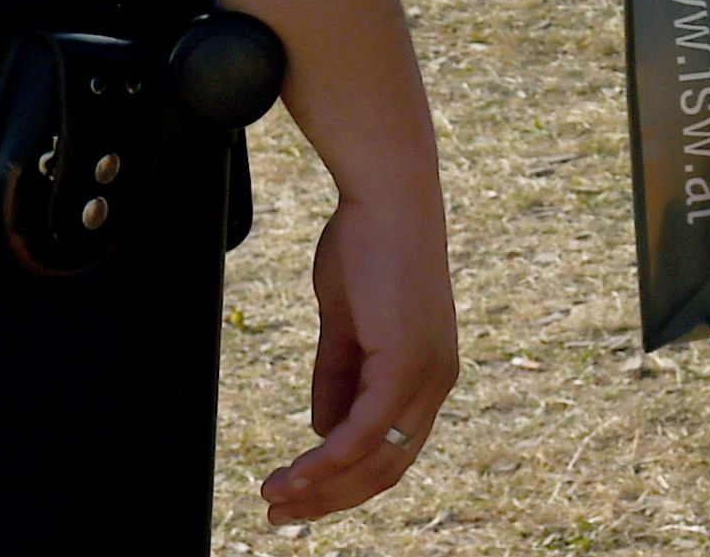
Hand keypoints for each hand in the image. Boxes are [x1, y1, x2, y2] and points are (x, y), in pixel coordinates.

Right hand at [259, 192, 458, 527]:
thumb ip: (338, 374)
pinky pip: (365, 431)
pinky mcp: (407, 363)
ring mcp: (427, 374)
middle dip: (329, 498)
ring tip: (273, 499)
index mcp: (427, 373)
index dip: (344, 480)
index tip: (297, 495)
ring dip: (321, 487)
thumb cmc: (367, 247)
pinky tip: (295, 475)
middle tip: (277, 514)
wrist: (386, 196)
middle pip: (385, 467)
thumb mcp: (346, 322)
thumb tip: (322, 429)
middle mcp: (436, 381)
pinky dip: (328, 459)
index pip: (391, 449)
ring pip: (376, 458)